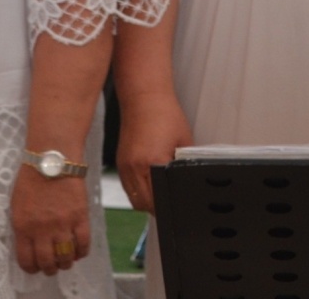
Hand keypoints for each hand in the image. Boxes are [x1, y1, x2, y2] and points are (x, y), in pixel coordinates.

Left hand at [11, 167, 89, 274]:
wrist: (53, 157)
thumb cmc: (32, 177)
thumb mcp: (17, 205)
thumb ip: (22, 227)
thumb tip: (29, 243)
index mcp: (23, 228)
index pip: (27, 261)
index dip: (32, 268)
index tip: (36, 266)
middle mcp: (42, 230)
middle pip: (47, 263)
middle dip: (50, 268)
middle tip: (53, 264)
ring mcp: (62, 224)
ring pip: (65, 257)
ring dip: (66, 262)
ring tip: (66, 259)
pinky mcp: (80, 216)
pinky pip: (83, 244)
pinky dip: (82, 252)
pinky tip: (79, 250)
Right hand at [117, 92, 193, 213]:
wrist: (144, 97)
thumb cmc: (166, 114)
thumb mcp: (183, 141)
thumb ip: (183, 165)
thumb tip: (187, 182)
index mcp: (153, 163)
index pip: (158, 201)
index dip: (167, 209)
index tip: (175, 210)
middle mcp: (135, 168)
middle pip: (143, 205)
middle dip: (156, 209)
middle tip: (170, 206)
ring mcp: (125, 166)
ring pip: (133, 199)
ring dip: (145, 202)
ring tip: (160, 198)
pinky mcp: (120, 162)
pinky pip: (127, 187)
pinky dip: (137, 192)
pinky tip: (148, 186)